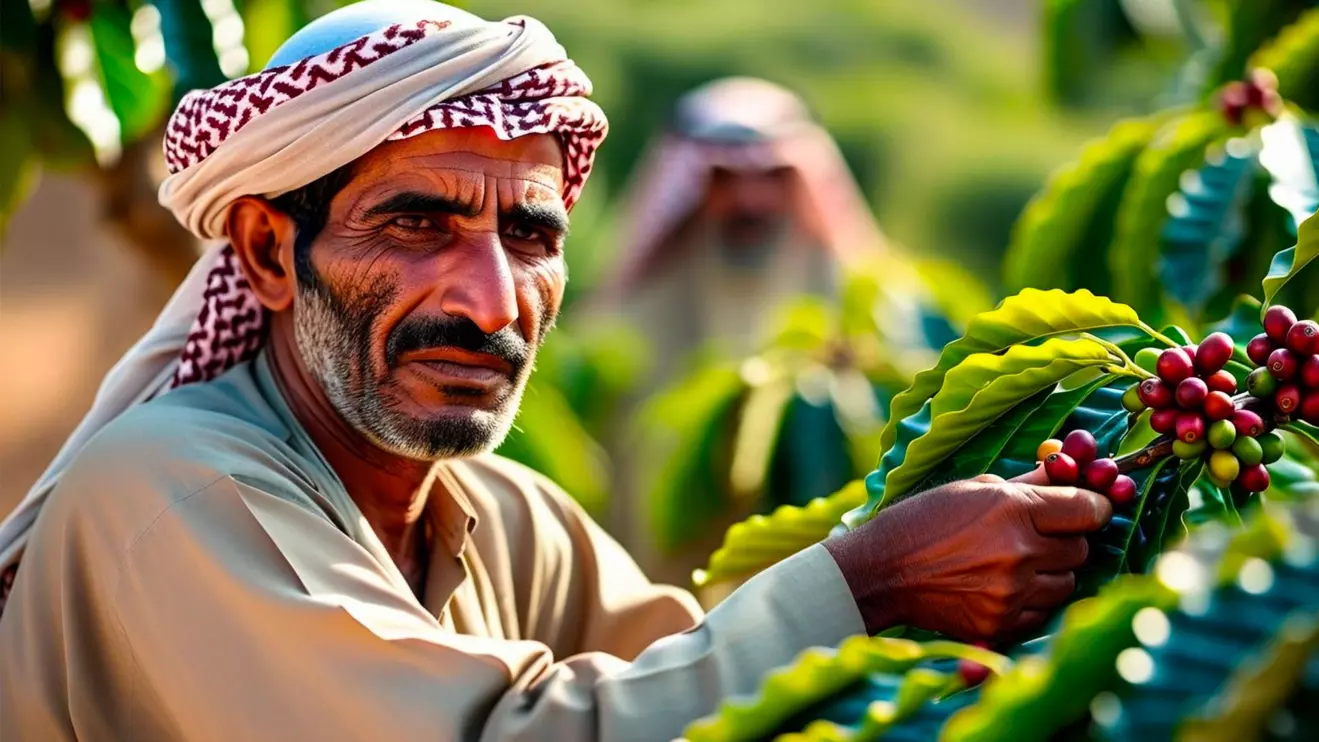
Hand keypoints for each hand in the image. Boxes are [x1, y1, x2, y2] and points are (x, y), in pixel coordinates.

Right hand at [823, 467, 1111, 641]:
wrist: (881, 572)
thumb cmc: (922, 522)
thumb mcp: (972, 489)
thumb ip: (1025, 485)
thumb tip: (1068, 471)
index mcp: (1012, 508)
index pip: (1088, 509)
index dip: (1094, 507)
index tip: (1089, 509)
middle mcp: (1019, 550)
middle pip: (1081, 549)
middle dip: (1067, 541)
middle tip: (1041, 537)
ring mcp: (1012, 591)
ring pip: (1068, 583)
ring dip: (1052, 573)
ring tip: (1018, 564)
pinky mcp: (1002, 622)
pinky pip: (1044, 612)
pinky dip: (1034, 601)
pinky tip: (1005, 587)